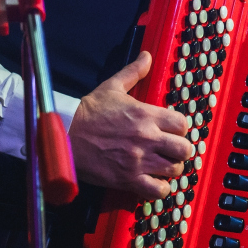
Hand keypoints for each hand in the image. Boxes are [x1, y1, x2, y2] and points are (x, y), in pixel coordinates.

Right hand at [68, 52, 191, 198]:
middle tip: (171, 150)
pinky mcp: (128, 179)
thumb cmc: (88, 112)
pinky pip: (158, 191)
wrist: (63, 135)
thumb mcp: (111, 87)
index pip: (183, 124)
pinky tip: (154, 183)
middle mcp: (147, 138)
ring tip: (162, 166)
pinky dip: (160, 189)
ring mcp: (139, 160)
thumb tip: (147, 56)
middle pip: (184, 149)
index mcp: (146, 115)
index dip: (180, 129)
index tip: (172, 131)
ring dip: (171, 168)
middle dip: (180, 150)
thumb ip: (133, 72)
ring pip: (174, 169)